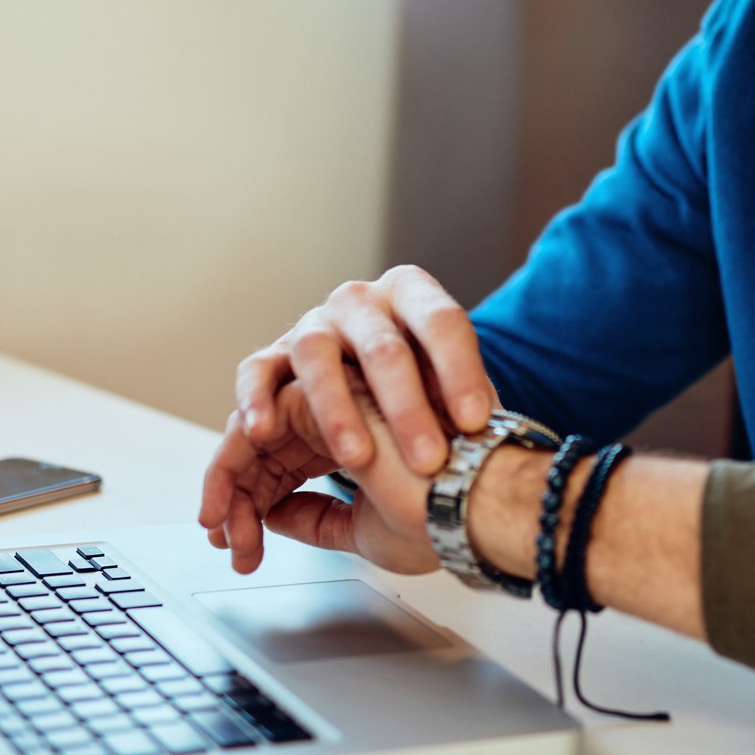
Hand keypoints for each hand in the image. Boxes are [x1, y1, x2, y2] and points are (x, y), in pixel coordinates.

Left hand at [199, 369, 438, 576]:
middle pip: (268, 447)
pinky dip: (231, 459)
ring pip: (256, 431)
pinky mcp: (323, 388)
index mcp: (357, 437)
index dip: (258, 505)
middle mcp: (344, 410)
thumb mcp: (364, 530)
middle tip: (228, 545)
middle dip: (237, 498)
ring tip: (223, 530)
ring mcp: (336, 395)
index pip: (289, 464)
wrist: (468, 505)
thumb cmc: (438, 517)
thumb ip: (319, 519)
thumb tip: (276, 517)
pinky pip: (255, 420)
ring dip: (230, 482)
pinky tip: (227, 500)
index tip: (243, 548)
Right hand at [233, 266, 498, 478]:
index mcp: (412, 295)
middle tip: (429, 460)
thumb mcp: (447, 386)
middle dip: (407, 407)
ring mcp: (313, 323)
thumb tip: (498, 438)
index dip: (461, 371)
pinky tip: (263, 432)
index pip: (442, 323)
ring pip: (317, 354)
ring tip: (357, 460)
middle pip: (383, 346)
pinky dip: (256, 399)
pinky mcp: (273, 354)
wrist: (366, 384)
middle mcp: (360, 301)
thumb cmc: (420, 388)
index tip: (478, 422)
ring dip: (337, 409)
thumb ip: (466, 403)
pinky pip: (256, 370)